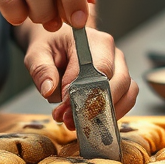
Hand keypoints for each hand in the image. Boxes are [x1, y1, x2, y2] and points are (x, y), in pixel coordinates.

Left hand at [22, 24, 137, 128]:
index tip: (63, 110)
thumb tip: (50, 89)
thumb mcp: (37, 53)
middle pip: (118, 83)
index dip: (82, 94)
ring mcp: (120, 66)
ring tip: (80, 123)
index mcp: (93, 40)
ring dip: (106, 113)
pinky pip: (127, 99)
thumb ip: (42, 70)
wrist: (58, 42)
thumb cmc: (51, 45)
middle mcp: (112, 52)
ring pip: (127, 92)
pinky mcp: (122, 81)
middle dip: (95, 107)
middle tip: (70, 120)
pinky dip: (112, 113)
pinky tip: (93, 120)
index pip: (96, 71)